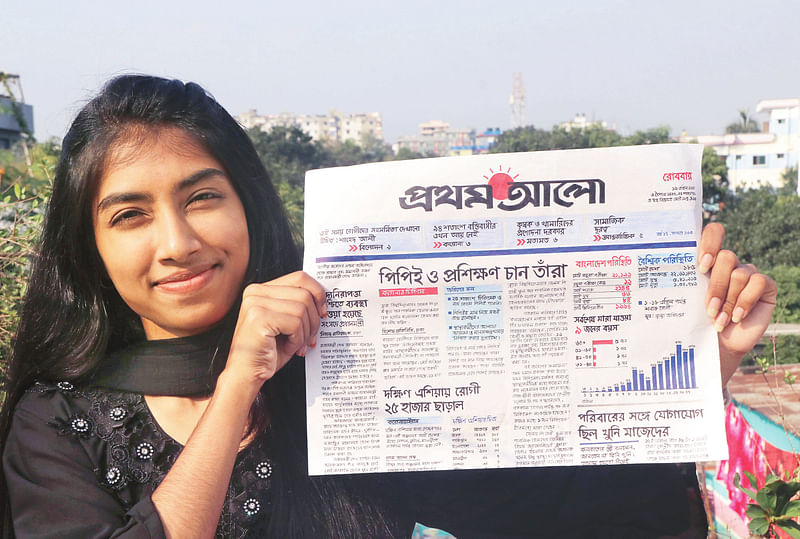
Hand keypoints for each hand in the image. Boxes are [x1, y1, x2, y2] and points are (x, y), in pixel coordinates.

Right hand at [225, 271, 326, 388]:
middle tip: (311, 337)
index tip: (323, 312)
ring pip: (302, 309)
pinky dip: (297, 339)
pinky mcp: (259, 319)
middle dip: (314, 319)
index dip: (318, 294)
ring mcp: (255, 304)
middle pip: (304, 294)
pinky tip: (288, 348)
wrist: (246, 374)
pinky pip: (295, 323)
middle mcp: (256, 292)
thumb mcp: (286, 322)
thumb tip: (324, 300)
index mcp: (262, 290)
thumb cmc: (267, 351)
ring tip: (296, 344)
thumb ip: (299, 305)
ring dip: (305, 332)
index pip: (300, 278)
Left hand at [698, 223, 776, 384]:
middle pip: (726, 257)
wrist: (718, 345)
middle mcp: (729, 263)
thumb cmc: (698, 321)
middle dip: (716, 285)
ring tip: (718, 319)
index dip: (710, 243)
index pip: (714, 233)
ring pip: (739, 273)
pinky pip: (757, 282)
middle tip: (708, 307)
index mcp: (708, 260)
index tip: (701, 266)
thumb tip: (650, 276)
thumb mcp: (687, 301)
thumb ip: (682, 283)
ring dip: (727, 300)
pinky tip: (736, 316)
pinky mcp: (764, 285)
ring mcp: (747, 273)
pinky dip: (744, 301)